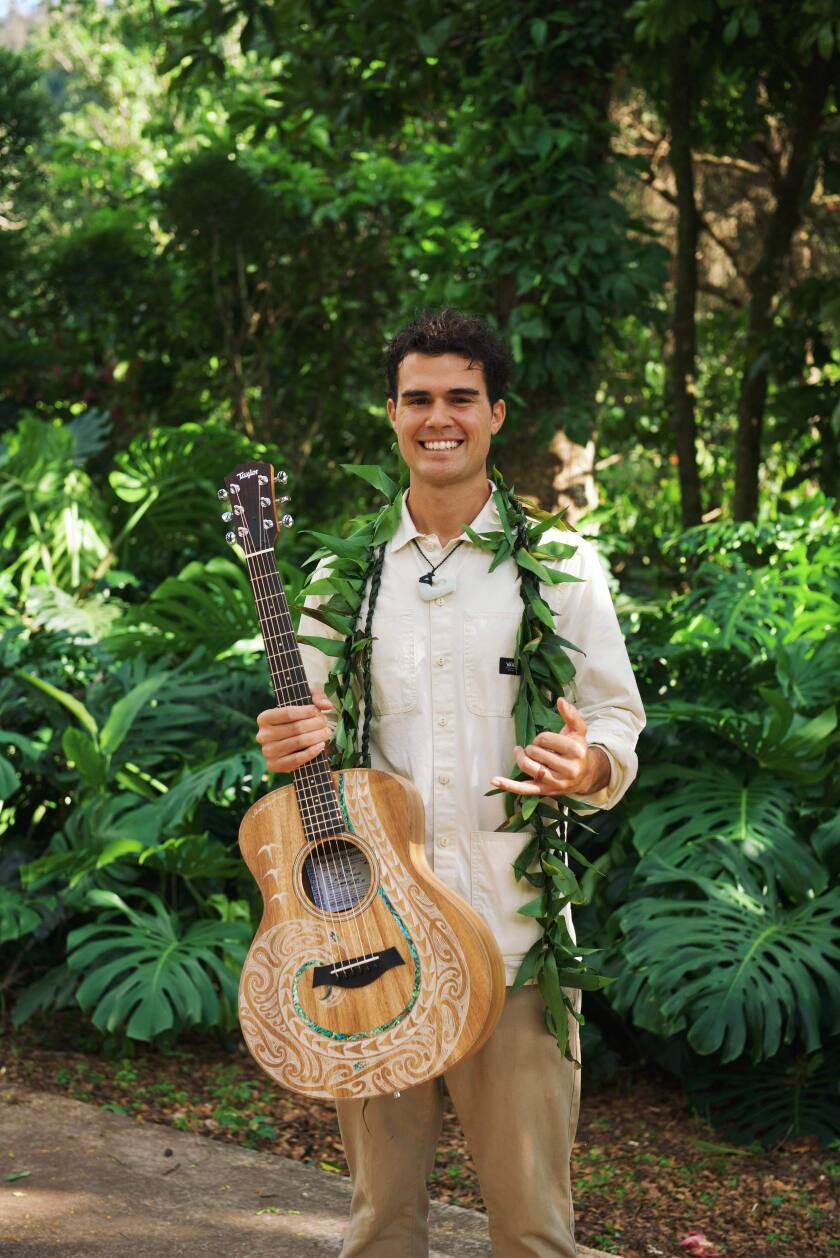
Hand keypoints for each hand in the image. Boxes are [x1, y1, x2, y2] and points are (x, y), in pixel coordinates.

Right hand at [256, 688, 332, 773]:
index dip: (306, 711)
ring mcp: (267, 752)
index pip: (287, 713)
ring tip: (326, 732)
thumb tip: (326, 705)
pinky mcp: (274, 765)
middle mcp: (263, 735)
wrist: (291, 743)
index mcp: (264, 718)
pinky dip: (312, 752)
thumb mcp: (304, 702)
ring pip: (298, 742)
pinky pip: (297, 760)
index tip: (318, 711)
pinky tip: (321, 745)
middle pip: (295, 728)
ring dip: (316, 737)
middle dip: (315, 724)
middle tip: (325, 722)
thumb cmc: (297, 719)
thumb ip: (316, 696)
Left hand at [490, 697, 610, 797]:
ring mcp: (556, 782)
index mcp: (576, 751)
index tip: (544, 740)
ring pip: (528, 767)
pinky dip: (508, 785)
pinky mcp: (545, 791)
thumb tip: (560, 700)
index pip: (545, 739)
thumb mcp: (578, 731)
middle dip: (532, 747)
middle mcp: (568, 769)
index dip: (541, 737)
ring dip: (520, 757)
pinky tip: (494, 780)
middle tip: (536, 748)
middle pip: (535, 752)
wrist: (584, 775)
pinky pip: (524, 789)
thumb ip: (571, 714)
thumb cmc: (577, 750)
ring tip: (521, 752)